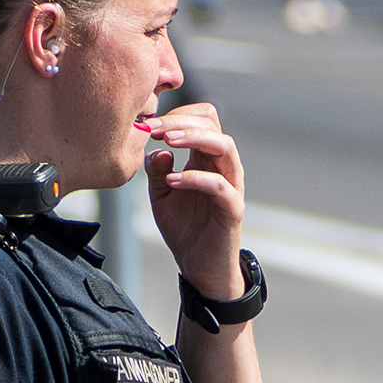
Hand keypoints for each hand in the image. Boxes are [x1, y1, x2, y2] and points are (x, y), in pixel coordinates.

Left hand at [140, 99, 246, 296]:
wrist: (199, 267)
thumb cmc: (184, 228)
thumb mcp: (160, 196)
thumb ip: (157, 171)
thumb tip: (158, 149)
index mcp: (206, 158)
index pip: (203, 118)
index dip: (178, 115)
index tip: (149, 124)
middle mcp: (222, 166)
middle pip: (213, 124)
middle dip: (180, 121)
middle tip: (152, 128)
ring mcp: (230, 185)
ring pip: (224, 146)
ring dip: (194, 138)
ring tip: (167, 142)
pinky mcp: (232, 208)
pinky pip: (220, 185)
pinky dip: (196, 178)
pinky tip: (173, 181)